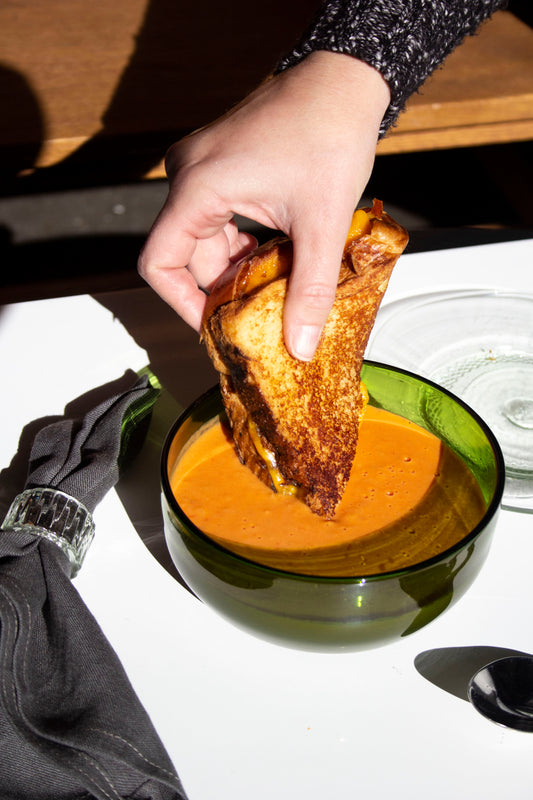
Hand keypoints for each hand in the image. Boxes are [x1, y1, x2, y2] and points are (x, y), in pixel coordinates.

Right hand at [138, 51, 389, 359]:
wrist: (345, 80)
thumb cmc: (330, 132)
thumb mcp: (322, 224)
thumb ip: (310, 289)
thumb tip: (301, 345)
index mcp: (199, 186)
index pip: (159, 264)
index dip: (182, 304)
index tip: (213, 326)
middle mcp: (188, 173)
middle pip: (186, 255)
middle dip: (221, 289)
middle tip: (257, 314)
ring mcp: (201, 167)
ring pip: (204, 240)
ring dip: (235, 267)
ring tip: (273, 284)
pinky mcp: (218, 165)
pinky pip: (216, 219)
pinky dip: (241, 244)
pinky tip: (272, 253)